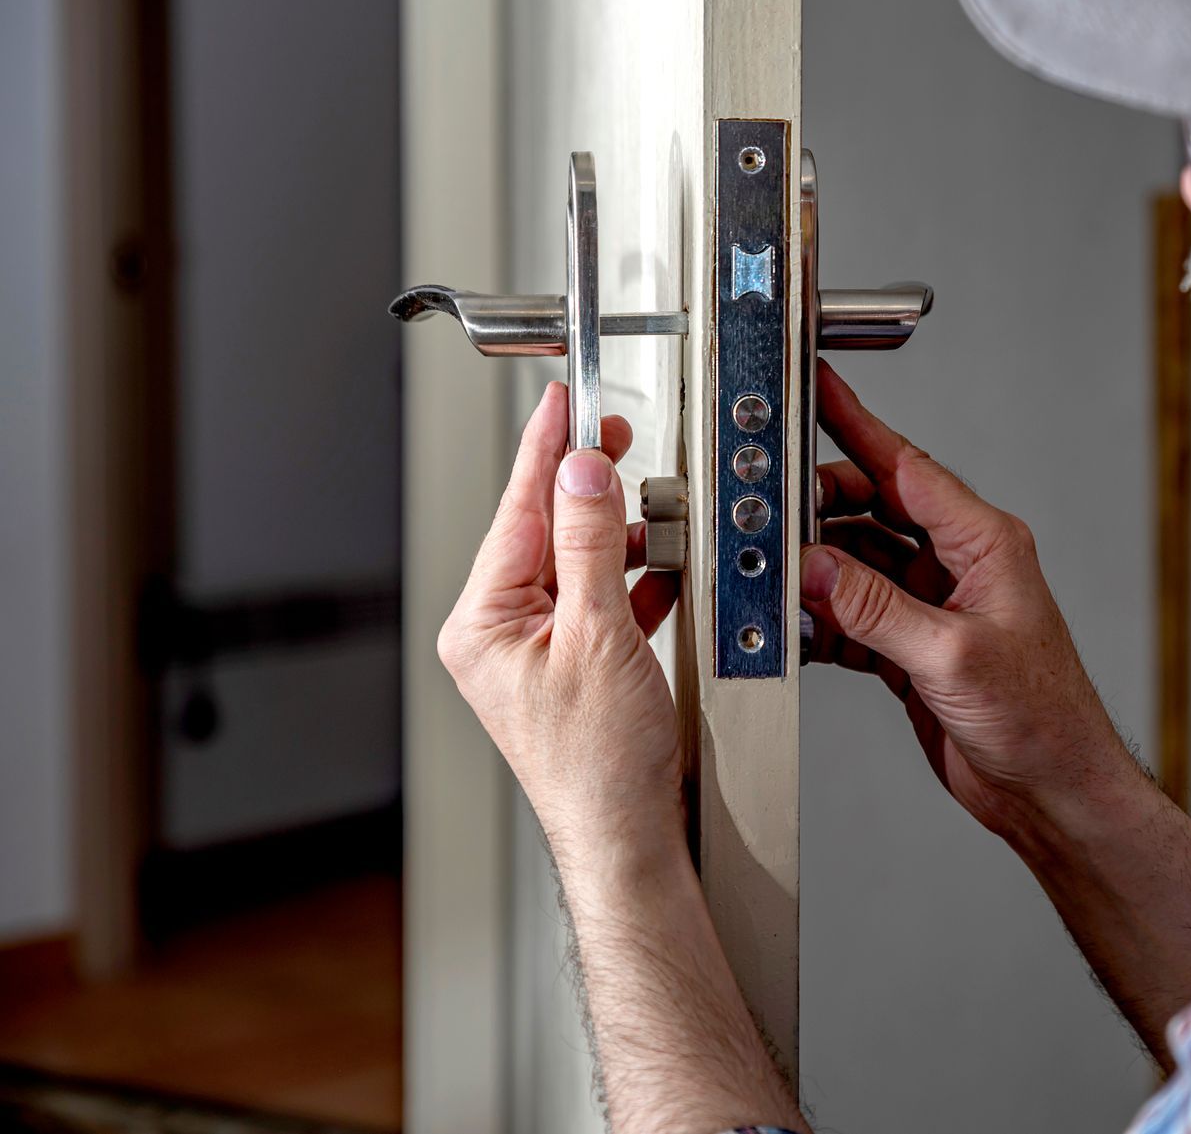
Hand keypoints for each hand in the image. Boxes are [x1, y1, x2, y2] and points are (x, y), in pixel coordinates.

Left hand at [437, 381, 681, 864]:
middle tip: (615, 440)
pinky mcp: (571, 669)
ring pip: (576, 565)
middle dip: (587, 490)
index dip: (545, 452)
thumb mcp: (600, 634)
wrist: (628, 838)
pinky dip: (631, 581)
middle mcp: (498, 635)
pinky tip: (659, 568)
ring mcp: (533, 653)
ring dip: (618, 537)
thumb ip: (593, 544)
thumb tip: (583, 473)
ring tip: (651, 511)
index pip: (517, 512)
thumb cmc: (599, 766)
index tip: (563, 403)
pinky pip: (598, 601)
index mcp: (482, 624)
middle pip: (544, 533)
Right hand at [802, 363, 1138, 840]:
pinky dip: (823, 619)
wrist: (1052, 791)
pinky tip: (800, 626)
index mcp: (984, 543)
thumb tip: (816, 565)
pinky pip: (853, 614)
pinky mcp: (912, 647)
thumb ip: (876, 608)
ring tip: (777, 574)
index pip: (906, 467)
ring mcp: (933, 605)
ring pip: (855, 564)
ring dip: (816, 571)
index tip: (817, 389)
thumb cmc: (1042, 719)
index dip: (857, 424)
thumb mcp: (952, 656)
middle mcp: (957, 565)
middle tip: (771, 513)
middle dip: (818, 509)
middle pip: (871, 509)